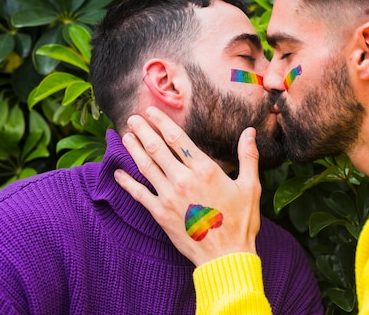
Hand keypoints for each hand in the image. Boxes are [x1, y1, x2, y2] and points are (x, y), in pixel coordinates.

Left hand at [114, 106, 261, 266]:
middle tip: (132, 118)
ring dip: (133, 149)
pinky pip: (139, 194)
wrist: (226, 256)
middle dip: (143, 130)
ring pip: (146, 167)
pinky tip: (118, 172)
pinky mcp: (160, 214)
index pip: (178, 139)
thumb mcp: (251, 186)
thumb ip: (248, 156)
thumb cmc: (241, 222)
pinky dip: (126, 182)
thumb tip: (250, 132)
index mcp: (205, 170)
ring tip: (125, 135)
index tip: (151, 111)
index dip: (162, 123)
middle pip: (157, 148)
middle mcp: (183, 179)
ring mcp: (169, 197)